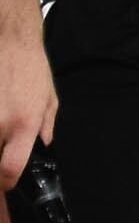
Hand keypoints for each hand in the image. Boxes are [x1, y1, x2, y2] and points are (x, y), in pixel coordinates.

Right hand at [0, 17, 52, 181]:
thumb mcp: (49, 98)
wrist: (9, 39)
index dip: (6, 183)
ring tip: (0, 131)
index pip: (10, 169)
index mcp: (24, 124)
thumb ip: (45, 126)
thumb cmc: (29, 66)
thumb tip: (43, 145)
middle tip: (2, 157)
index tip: (6, 182)